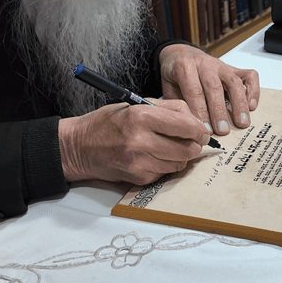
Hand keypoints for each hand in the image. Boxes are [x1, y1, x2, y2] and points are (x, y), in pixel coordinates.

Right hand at [57, 99, 209, 184]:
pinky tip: (154, 156)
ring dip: (181, 156)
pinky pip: (165, 172)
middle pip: (187, 149)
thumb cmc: (107, 123)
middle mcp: (141, 140)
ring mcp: (139, 162)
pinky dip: (166, 165)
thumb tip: (195, 119)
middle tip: (192, 141)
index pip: (185, 125)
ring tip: (169, 147)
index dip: (199, 129)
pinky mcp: (138, 178)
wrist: (79, 147)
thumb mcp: (135, 105)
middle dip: (194, 145)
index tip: (202, 131)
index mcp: (141, 117)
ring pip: (179, 163)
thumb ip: (167, 109)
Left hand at [158, 43, 259, 135]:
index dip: (200, 111)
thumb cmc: (175, 75)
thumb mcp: (168, 87)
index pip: (194, 90)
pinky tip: (252, 106)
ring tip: (242, 123)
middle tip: (223, 130)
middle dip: (219, 111)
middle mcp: (205, 64)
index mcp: (184, 67)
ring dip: (239, 104)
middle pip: (214, 87)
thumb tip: (190, 125)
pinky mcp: (233, 68)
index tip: (204, 129)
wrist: (180, 54)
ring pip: (233, 82)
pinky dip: (253, 91)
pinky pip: (249, 76)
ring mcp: (221, 65)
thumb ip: (178, 103)